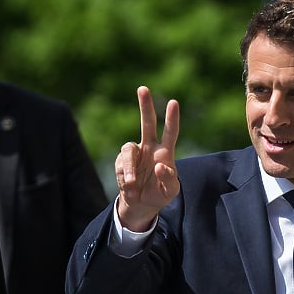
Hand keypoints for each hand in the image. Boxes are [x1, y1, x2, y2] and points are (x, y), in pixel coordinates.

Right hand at [115, 86, 180, 230]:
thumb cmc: (160, 194)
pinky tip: (128, 185)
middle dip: (145, 105)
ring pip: (128, 148)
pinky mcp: (122, 161)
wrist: (141, 204)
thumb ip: (168, 179)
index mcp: (165, 152)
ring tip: (131, 183)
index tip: (173, 102)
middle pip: (147, 123)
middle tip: (143, 88)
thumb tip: (159, 165)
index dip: (171, 118)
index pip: (170, 132)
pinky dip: (124, 175)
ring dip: (129, 167)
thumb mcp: (170, 191)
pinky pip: (121, 163)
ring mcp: (135, 153)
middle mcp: (149, 147)